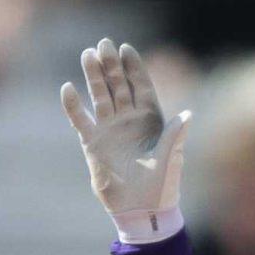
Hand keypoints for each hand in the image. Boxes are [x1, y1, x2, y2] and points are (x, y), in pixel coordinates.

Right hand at [60, 38, 189, 242]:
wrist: (140, 210)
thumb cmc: (161, 187)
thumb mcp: (170, 160)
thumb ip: (175, 136)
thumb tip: (188, 115)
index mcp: (151, 120)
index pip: (141, 86)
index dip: (134, 67)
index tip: (125, 48)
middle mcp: (129, 120)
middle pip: (119, 85)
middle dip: (112, 65)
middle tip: (104, 44)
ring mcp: (110, 129)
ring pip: (100, 96)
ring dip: (94, 76)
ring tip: (87, 54)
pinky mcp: (92, 143)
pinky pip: (81, 120)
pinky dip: (73, 106)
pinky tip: (67, 88)